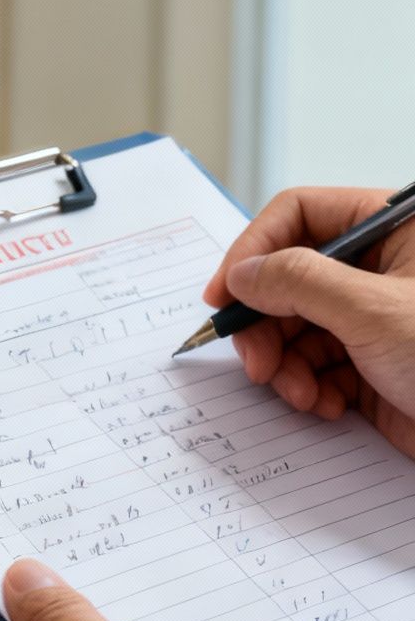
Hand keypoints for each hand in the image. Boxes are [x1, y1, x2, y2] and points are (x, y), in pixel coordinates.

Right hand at [207, 186, 414, 454]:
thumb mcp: (374, 310)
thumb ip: (299, 281)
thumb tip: (244, 273)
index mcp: (398, 229)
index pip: (302, 214)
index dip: (254, 251)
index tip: (224, 296)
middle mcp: (385, 267)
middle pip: (289, 277)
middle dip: (266, 324)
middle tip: (255, 362)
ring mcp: (379, 317)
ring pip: (296, 326)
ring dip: (286, 365)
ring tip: (300, 394)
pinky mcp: (377, 364)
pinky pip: (317, 366)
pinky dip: (310, 388)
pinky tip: (327, 406)